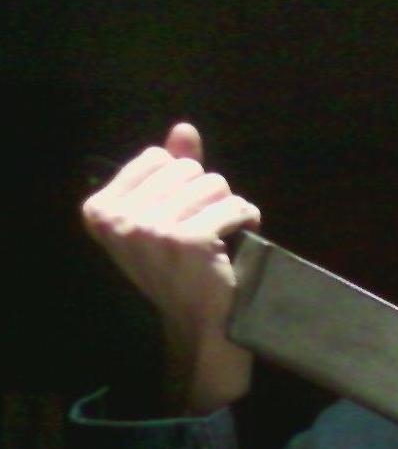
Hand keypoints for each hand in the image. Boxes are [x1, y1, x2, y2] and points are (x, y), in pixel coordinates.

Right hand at [81, 122, 260, 414]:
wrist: (199, 320)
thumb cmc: (182, 265)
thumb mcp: (166, 213)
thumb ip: (173, 169)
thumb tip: (183, 128)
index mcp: (100, 209)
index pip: (158, 158)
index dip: (181, 182)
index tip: (180, 215)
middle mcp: (119, 219)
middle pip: (188, 169)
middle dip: (207, 194)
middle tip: (204, 228)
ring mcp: (152, 230)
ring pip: (215, 184)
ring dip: (228, 207)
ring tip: (220, 235)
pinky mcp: (189, 241)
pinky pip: (234, 205)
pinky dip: (246, 218)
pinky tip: (238, 239)